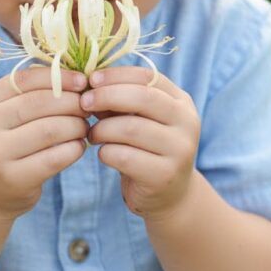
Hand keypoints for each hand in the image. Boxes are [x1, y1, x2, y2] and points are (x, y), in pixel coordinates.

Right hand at [0, 67, 89, 219]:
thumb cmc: (9, 143)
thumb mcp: (8, 115)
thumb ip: (34, 93)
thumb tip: (77, 74)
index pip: (25, 79)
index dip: (58, 77)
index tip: (83, 81)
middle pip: (39, 103)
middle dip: (71, 102)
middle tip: (88, 106)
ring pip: (50, 130)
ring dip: (76, 125)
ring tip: (84, 127)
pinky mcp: (14, 178)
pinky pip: (55, 157)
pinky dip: (74, 149)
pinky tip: (79, 146)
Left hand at [80, 66, 200, 219]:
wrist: (170, 195)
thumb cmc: (146, 148)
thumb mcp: (137, 119)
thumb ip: (119, 100)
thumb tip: (88, 82)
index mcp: (180, 101)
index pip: (148, 76)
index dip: (116, 75)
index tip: (91, 79)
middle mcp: (187, 122)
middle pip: (143, 98)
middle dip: (107, 96)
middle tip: (84, 103)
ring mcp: (180, 150)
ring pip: (131, 128)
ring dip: (102, 129)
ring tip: (92, 134)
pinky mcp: (165, 175)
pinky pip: (125, 157)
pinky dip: (106, 152)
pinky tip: (103, 154)